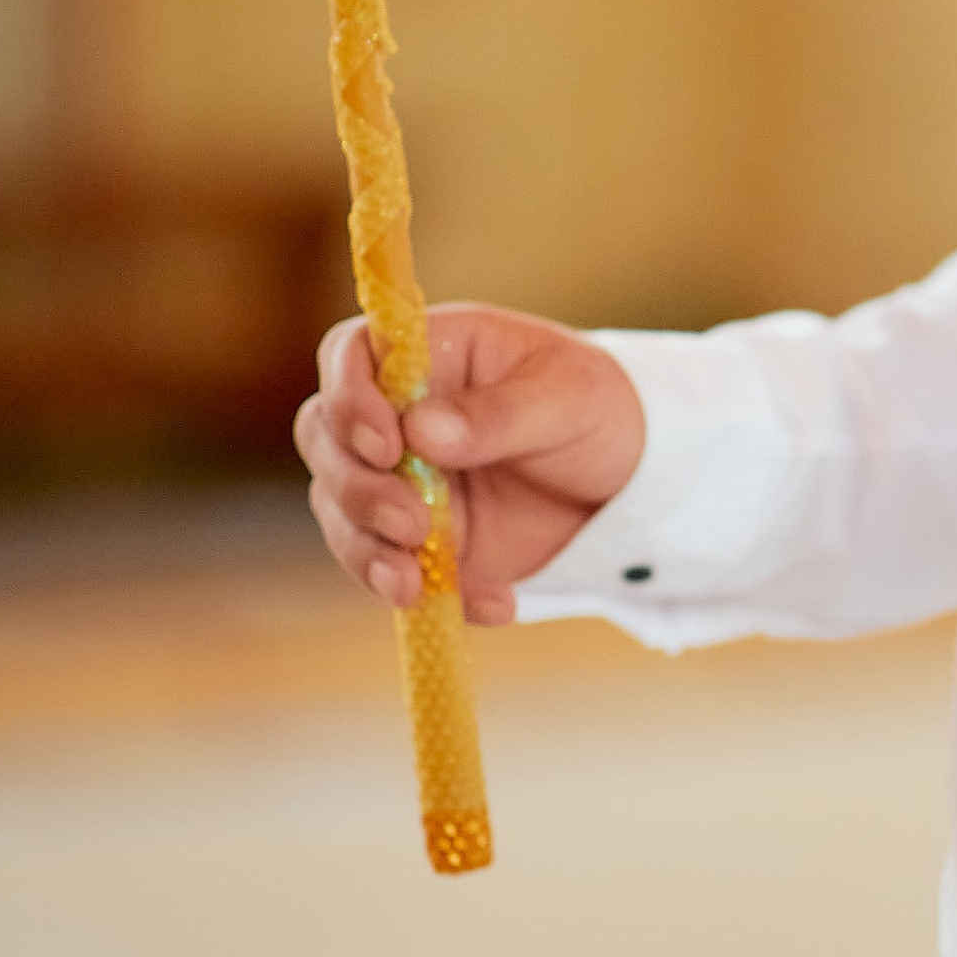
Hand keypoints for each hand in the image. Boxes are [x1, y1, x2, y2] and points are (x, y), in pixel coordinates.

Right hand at [295, 303, 645, 625]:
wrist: (630, 482)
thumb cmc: (598, 409)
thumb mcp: (570, 399)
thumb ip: (499, 414)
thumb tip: (423, 432)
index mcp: (430, 353)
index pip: (351, 355)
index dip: (350, 397)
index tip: (385, 445)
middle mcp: (396, 414)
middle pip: (326, 438)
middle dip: (356, 488)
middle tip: (411, 525)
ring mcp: (400, 480)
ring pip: (342, 511)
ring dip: (367, 550)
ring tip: (416, 584)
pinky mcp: (419, 540)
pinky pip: (394, 569)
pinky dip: (430, 594)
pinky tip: (491, 602)